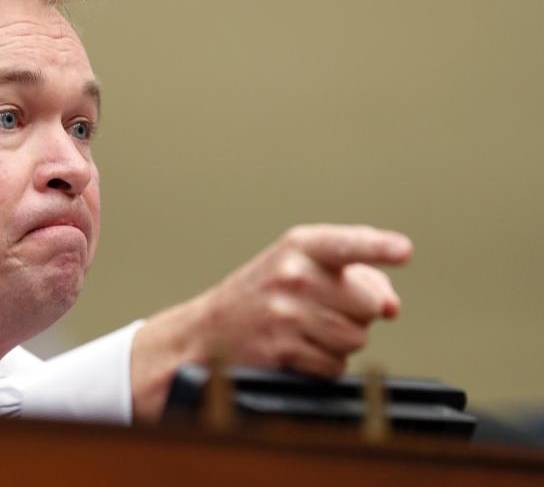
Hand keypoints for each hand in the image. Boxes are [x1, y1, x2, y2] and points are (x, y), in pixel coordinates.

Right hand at [130, 224, 411, 421]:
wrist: (206, 333)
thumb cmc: (262, 298)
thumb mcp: (300, 270)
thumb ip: (355, 277)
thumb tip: (392, 305)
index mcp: (300, 246)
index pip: (347, 244)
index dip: (378, 248)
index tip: (403, 250)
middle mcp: (292, 274)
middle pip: (368, 304)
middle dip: (357, 315)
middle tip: (322, 311)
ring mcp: (286, 311)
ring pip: (356, 339)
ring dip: (339, 343)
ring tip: (306, 331)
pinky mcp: (282, 347)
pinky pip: (334, 365)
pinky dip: (322, 366)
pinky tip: (297, 351)